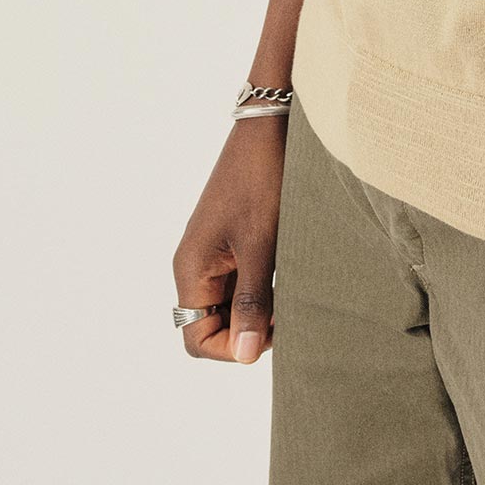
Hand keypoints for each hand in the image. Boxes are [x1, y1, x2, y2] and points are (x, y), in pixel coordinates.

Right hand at [172, 117, 286, 363]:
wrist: (270, 128)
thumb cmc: (262, 180)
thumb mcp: (261, 244)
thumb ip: (253, 301)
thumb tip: (246, 356)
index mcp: (191, 268)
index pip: (197, 339)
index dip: (232, 348)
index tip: (270, 331)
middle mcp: (197, 266)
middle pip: (212, 327)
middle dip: (248, 332)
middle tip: (287, 315)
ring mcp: (216, 255)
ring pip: (231, 307)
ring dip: (259, 312)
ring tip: (292, 298)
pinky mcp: (236, 243)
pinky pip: (244, 284)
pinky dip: (266, 291)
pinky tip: (292, 280)